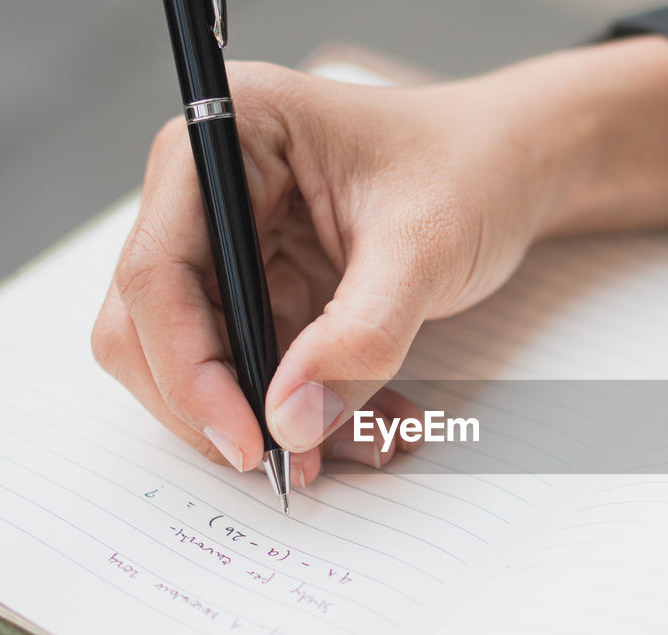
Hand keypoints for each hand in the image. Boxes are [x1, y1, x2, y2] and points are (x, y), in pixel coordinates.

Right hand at [91, 38, 667, 484]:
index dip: (189, 368)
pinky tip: (365, 427)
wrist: (513, 169)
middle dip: (220, 404)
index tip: (249, 441)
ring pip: (200, 360)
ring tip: (352, 447)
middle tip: (291, 464)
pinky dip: (302, 410)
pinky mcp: (262, 285)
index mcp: (229, 136)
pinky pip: (256, 368)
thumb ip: (359, 335)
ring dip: (268, 418)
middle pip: (154, 325)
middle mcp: (206, 188)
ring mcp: (231, 241)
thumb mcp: (425, 247)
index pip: (159, 271)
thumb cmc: (473, 169)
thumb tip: (287, 420)